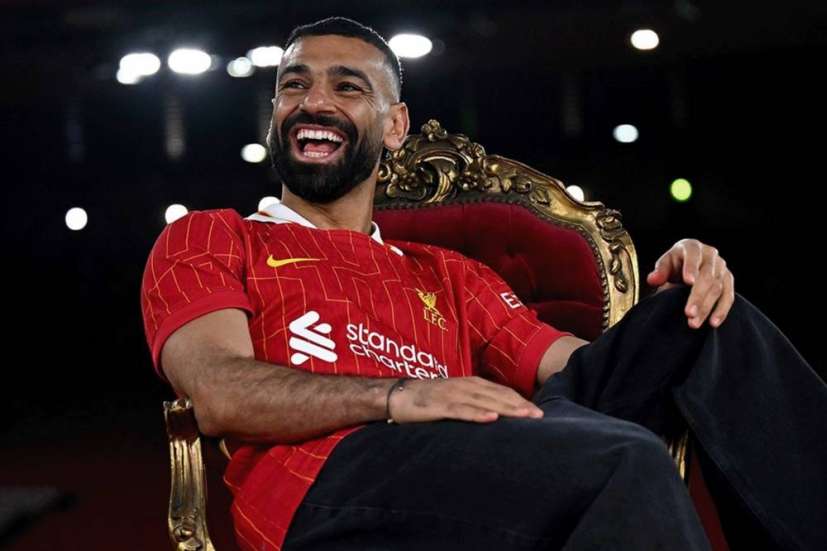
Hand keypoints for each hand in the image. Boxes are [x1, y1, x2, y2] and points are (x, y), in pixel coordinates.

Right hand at [388, 376, 543, 423]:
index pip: (501, 391)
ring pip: (483, 402)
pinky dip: (476, 414)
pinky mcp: (438, 407)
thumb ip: (474, 401)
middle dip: (519, 405)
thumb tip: (497, 412)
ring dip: (505, 409)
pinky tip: (491, 418)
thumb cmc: (429, 398)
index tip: (537, 412)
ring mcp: (451, 395)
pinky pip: (460, 411)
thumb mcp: (455, 396)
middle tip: (539, 416)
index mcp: (470, 383)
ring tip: (524, 417)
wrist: (397, 394)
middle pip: (497, 395)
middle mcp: (464, 386)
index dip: (519, 400)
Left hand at [646, 238, 734, 328]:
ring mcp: (721, 268)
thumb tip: (652, 279)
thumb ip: (660, 271)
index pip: (693, 256)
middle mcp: (710, 255)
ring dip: (706, 307)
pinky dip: (721, 311)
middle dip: (698, 296)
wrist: (689, 266)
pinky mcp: (728, 280)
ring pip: (717, 289)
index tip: (688, 282)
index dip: (691, 268)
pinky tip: (713, 323)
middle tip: (688, 313)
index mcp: (692, 247)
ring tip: (694, 323)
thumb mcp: (665, 264)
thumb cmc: (674, 264)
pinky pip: (728, 297)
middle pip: (707, 276)